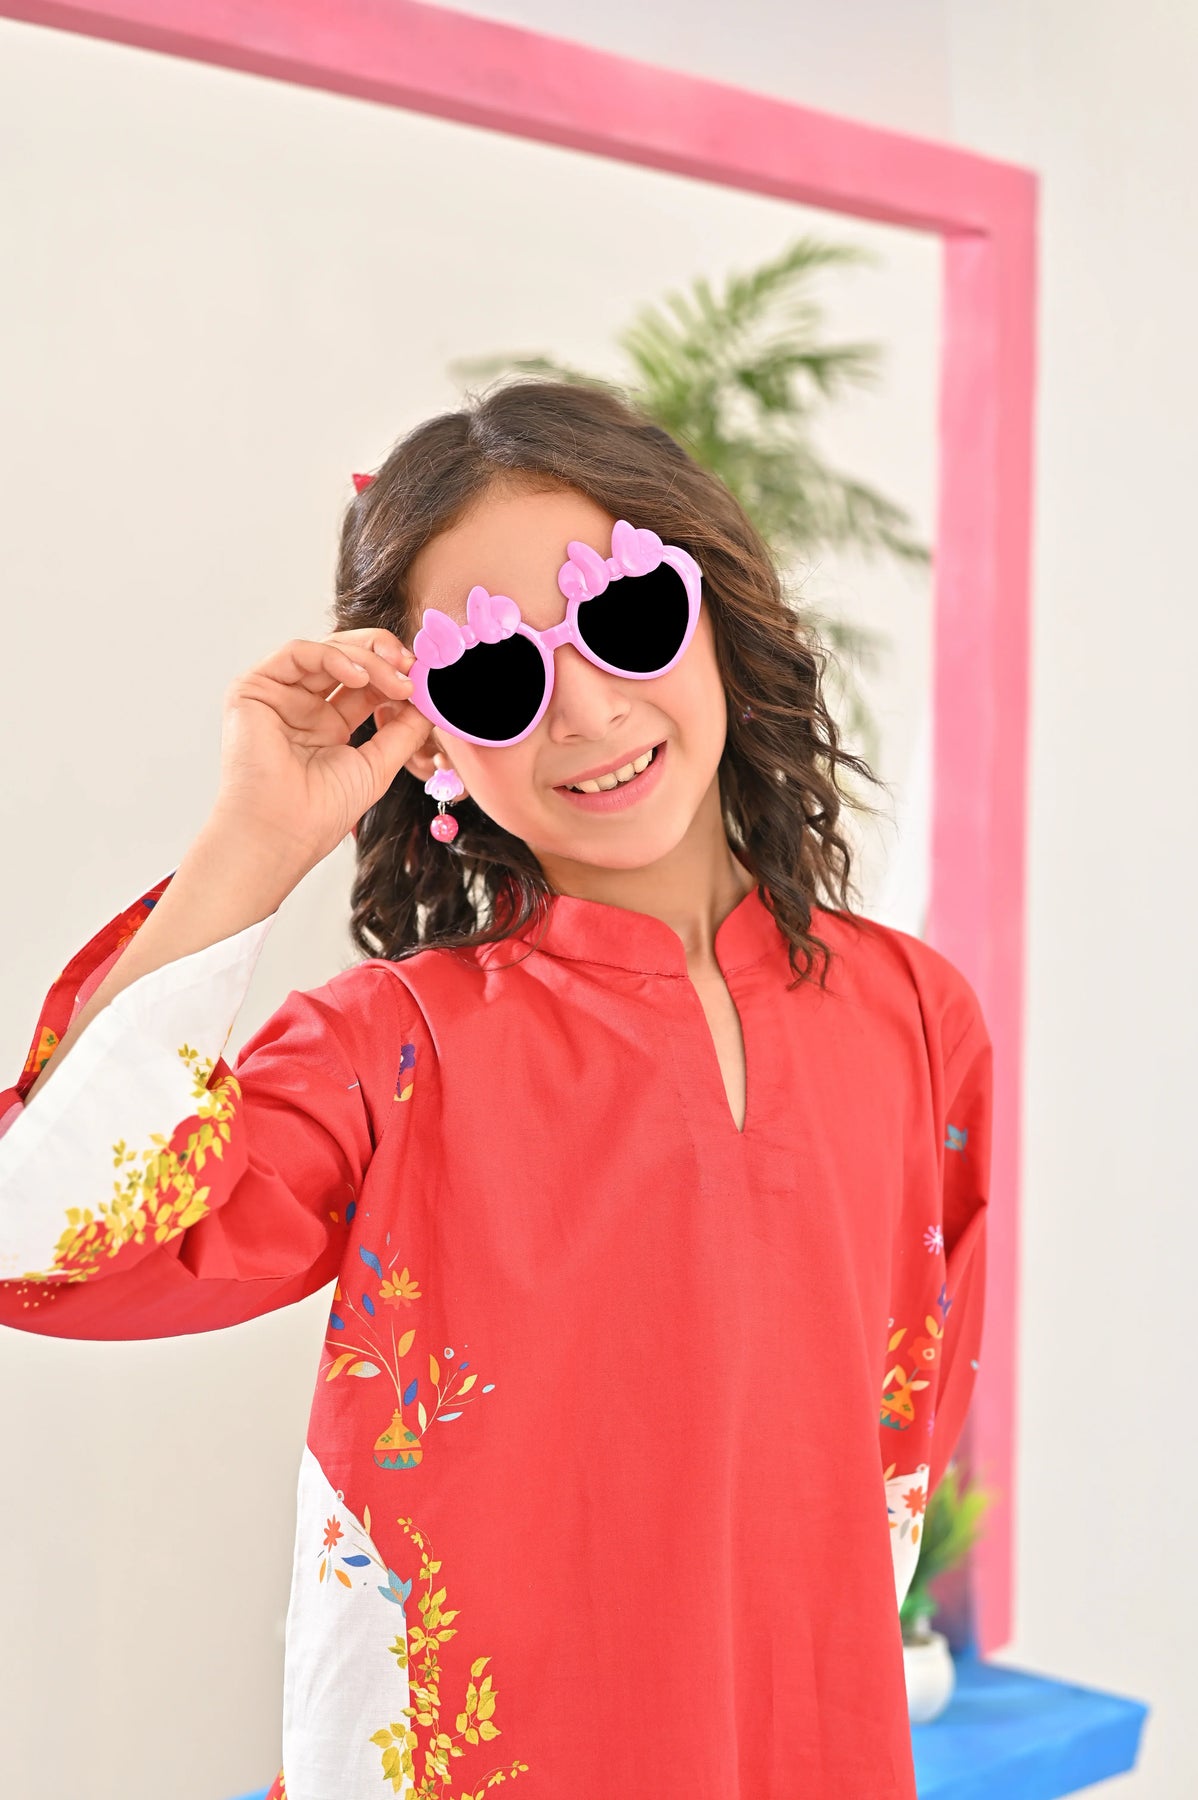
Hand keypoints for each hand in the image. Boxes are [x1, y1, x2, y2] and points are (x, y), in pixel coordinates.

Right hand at [209, 628, 433, 874]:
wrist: (281, 832)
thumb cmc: (321, 811)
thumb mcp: (378, 765)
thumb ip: (405, 731)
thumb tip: (432, 703)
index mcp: (329, 726)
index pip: (365, 683)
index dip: (395, 675)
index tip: (426, 678)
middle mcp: (303, 707)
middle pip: (346, 659)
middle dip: (383, 655)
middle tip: (412, 664)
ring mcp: (279, 696)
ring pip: (326, 652)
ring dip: (367, 657)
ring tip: (396, 676)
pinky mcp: (254, 689)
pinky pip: (297, 654)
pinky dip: (333, 656)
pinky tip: (360, 675)